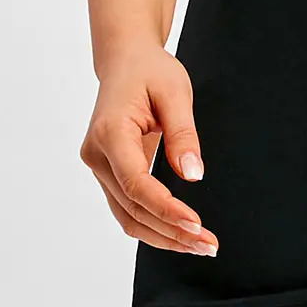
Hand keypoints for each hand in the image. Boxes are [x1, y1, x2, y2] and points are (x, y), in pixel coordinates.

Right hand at [79, 40, 219, 256]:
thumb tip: (193, 176)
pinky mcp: (107, 173)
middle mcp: (96, 155)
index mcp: (109, 132)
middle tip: (209, 245)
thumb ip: (183, 134)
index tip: (197, 225)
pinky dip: (153, 224)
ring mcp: (98, 167)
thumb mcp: (175, 91)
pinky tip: (180, 233)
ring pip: (127, 216)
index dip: (165, 209)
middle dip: (171, 231)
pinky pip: (127, 207)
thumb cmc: (150, 70)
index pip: (136, 183)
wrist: (125, 60)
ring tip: (200, 246)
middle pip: (132, 208)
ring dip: (162, 236)